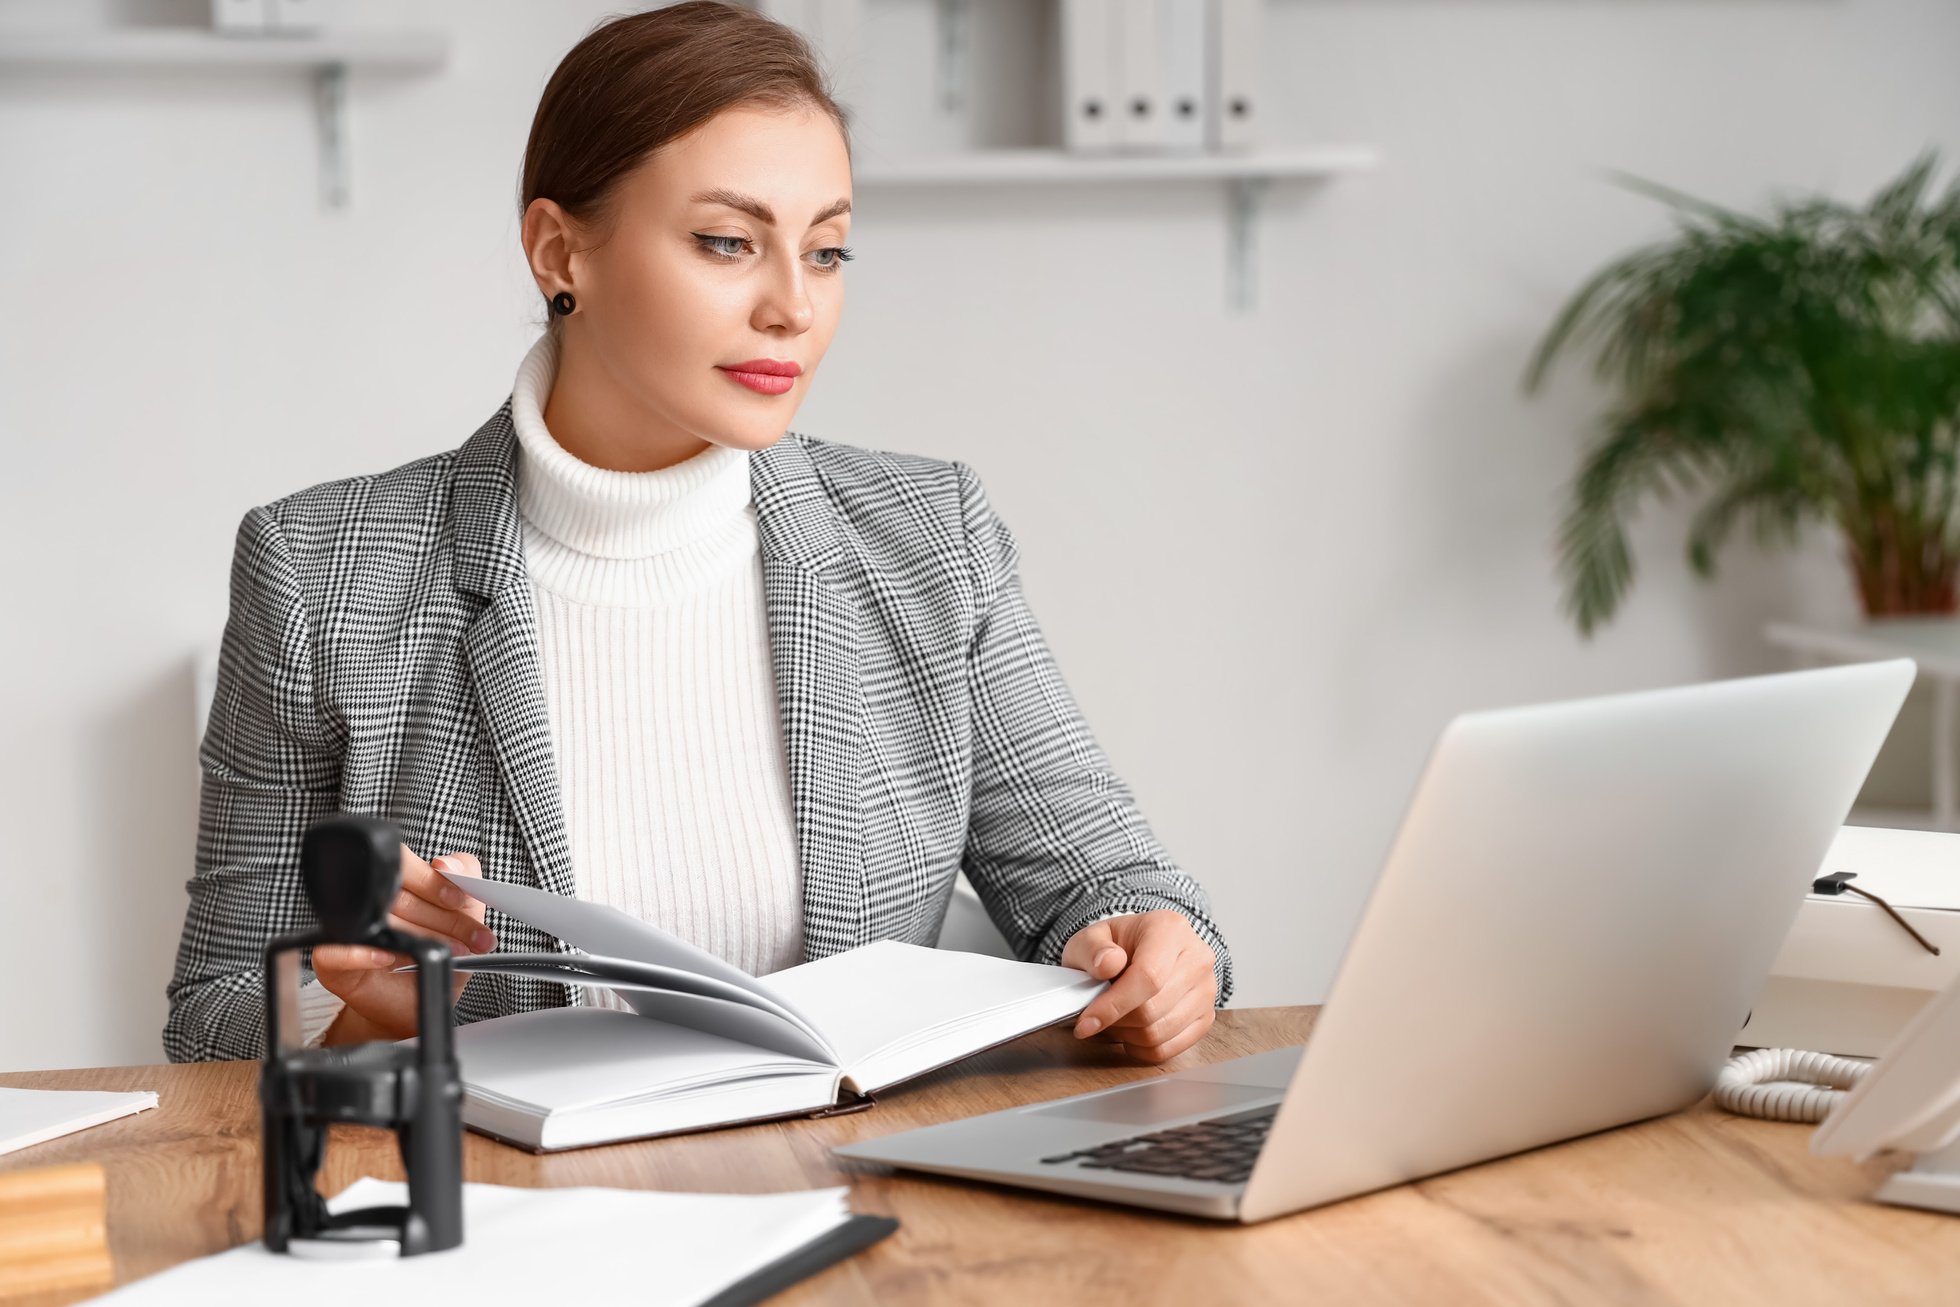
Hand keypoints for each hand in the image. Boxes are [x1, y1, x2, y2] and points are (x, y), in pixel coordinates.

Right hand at [313, 846, 494, 1043]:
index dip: (436, 881)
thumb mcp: (465, 921)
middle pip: (398, 893)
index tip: (459, 900)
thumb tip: (452, 866)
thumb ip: (467, 885)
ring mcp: (350, 929)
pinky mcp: (330, 959)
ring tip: (449, 954)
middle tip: (471, 941)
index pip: (409, 865)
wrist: (410, 1008)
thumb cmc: (434, 959)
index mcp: (400, 884)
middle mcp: (372, 903)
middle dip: (443, 919)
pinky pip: (336, 951)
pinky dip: (362, 954)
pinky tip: (388, 959)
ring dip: (417, 939)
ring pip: (376, 920)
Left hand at [1061, 910, 1217, 1063]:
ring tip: (1114, 1019)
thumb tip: (1107, 965)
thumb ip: (1092, 949)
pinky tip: (1131, 1031)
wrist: (1140, 951)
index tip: (1086, 1022)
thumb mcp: (1092, 938)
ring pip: (1160, 1033)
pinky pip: (1169, 1048)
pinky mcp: (1206, 1016)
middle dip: (1116, 1020)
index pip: (1148, 977)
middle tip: (1095, 1015)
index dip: (1114, 1005)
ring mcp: (1207, 989)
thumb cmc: (1116, 946)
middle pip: (1152, 1010)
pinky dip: (1142, 1048)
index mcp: (1170, 929)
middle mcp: (1197, 957)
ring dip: (1127, 1035)